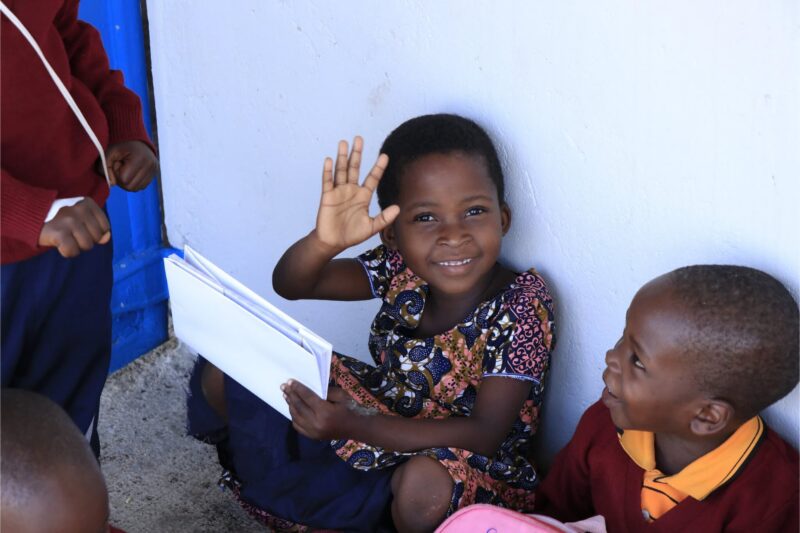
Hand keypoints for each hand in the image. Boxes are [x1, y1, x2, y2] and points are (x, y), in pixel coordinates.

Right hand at [38, 198, 110, 257]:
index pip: (105, 228)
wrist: (30, 216)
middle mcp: (80, 209)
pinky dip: (67, 252)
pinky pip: (72, 251)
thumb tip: (106, 238)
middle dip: (85, 240)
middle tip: (70, 232)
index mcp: (88, 203)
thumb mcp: (81, 217)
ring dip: (76, 246)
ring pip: (86, 246)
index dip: (94, 233)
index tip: (80, 227)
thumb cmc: (61, 219)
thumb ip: (98, 226)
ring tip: (64, 236)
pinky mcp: (59, 232)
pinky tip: (59, 243)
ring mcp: (69, 220)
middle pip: (96, 238)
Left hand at [104, 140, 158, 190]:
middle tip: (121, 167)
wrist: (135, 137)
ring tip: (127, 169)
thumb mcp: (109, 153)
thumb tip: (112, 184)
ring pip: (136, 189)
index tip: (117, 163)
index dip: (117, 173)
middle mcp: (150, 165)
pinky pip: (142, 186)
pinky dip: (134, 181)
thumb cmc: (120, 144)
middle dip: (122, 180)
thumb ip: (105, 168)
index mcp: (140, 159)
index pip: (124, 180)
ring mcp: (154, 169)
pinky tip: (132, 171)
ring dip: (128, 181)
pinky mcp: (155, 172)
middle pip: (131, 187)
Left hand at [282, 380, 353, 439]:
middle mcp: (316, 423)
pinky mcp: (313, 436)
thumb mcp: (341, 395)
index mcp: (325, 411)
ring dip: (290, 405)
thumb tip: (309, 389)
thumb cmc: (350, 409)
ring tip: (286, 396)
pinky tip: (293, 409)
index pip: (307, 397)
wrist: (356, 428)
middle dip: (290, 395)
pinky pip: (298, 426)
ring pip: (296, 417)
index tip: (289, 381)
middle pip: (299, 406)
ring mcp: (314, 432)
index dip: (297, 388)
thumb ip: (325, 391)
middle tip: (283, 386)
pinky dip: (294, 417)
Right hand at [315, 136, 399, 250]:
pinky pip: (328, 181)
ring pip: (341, 170)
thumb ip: (384, 218)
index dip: (378, 167)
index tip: (385, 156)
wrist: (333, 242)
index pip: (372, 178)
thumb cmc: (352, 234)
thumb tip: (398, 208)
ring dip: (342, 157)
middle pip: (355, 168)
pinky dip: (328, 171)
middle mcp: (351, 190)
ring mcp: (339, 191)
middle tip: (359, 138)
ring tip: (344, 143)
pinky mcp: (327, 196)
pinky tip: (329, 160)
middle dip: (357, 154)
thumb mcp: (371, 227)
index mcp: (363, 196)